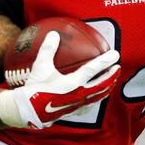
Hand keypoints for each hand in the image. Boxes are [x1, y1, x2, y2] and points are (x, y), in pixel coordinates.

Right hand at [0, 31, 120, 128]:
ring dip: (106, 87)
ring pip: (97, 96)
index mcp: (74, 83)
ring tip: (112, 81)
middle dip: (111, 76)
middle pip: (102, 85)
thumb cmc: (34, 88)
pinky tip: (95, 95)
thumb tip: (53, 33)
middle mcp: (79, 94)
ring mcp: (77, 104)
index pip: (94, 70)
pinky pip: (89, 103)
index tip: (115, 54)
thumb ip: (48, 49)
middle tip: (118, 67)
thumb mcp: (40, 67)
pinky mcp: (73, 110)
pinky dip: (95, 97)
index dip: (106, 61)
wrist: (26, 111)